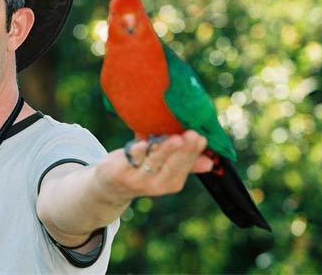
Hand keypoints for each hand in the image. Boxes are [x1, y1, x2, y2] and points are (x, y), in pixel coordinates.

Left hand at [94, 130, 213, 201]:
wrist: (110, 185)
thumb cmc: (141, 170)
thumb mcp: (164, 169)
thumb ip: (186, 163)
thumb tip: (211, 162)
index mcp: (171, 182)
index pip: (185, 165)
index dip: (193, 152)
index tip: (201, 137)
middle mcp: (156, 183)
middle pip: (172, 165)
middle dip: (183, 150)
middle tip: (192, 135)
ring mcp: (137, 178)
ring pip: (153, 161)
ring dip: (164, 150)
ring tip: (175, 139)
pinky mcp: (120, 171)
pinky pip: (131, 160)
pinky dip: (138, 151)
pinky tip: (144, 143)